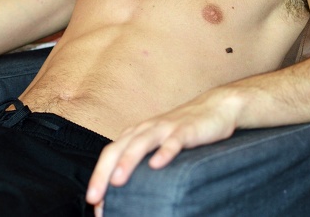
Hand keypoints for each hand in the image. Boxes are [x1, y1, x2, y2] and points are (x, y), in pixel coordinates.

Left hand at [86, 92, 240, 211]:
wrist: (216, 107)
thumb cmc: (184, 132)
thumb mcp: (160, 146)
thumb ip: (145, 164)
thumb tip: (128, 192)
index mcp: (136, 134)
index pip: (110, 154)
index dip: (98, 176)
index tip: (94, 201)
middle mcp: (146, 129)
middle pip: (118, 149)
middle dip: (103, 172)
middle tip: (94, 197)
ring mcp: (165, 128)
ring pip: (141, 143)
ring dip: (127, 161)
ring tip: (117, 180)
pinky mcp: (186, 129)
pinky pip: (173, 141)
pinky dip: (164, 151)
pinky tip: (158, 164)